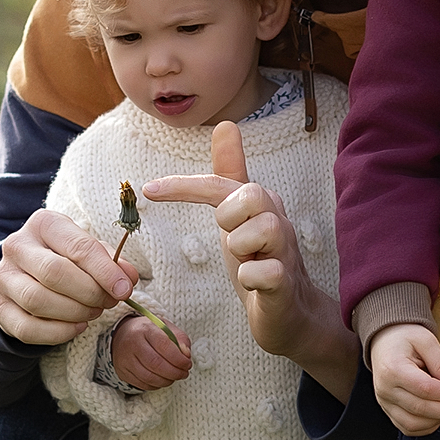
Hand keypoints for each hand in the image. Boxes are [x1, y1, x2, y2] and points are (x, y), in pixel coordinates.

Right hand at [0, 206, 136, 346]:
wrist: (26, 273)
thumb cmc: (64, 257)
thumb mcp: (87, 250)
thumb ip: (110, 262)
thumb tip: (128, 278)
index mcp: (43, 223)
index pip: (77, 246)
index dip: (104, 271)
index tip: (124, 289)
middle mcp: (17, 246)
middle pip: (54, 273)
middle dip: (89, 292)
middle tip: (108, 302)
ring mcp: (3, 277)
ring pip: (38, 301)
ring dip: (75, 312)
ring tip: (93, 312)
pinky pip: (28, 328)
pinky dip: (58, 332)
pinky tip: (77, 326)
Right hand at [110, 311, 190, 389]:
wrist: (123, 335)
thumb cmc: (149, 332)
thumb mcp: (166, 327)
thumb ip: (180, 339)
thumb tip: (186, 355)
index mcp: (145, 328)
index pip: (164, 345)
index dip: (179, 358)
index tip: (188, 364)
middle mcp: (132, 343)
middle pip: (156, 364)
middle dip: (175, 372)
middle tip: (184, 373)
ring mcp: (125, 359)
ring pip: (149, 377)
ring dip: (167, 380)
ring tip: (175, 377)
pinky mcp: (122, 371)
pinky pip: (142, 384)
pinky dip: (156, 385)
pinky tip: (162, 379)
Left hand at [144, 122, 361, 400]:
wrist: (290, 314)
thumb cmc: (260, 260)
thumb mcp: (236, 217)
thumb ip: (230, 174)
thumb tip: (227, 125)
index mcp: (263, 203)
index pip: (222, 181)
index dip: (185, 185)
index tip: (149, 190)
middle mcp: (280, 220)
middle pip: (252, 193)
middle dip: (229, 216)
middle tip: (230, 238)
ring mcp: (286, 252)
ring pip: (264, 229)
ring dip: (241, 248)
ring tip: (245, 262)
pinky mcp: (286, 284)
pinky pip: (266, 272)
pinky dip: (251, 278)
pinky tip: (253, 284)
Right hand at [370, 322, 439, 437]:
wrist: (384, 341)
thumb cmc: (406, 337)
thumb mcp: (426, 340)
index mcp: (393, 368)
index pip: (424, 389)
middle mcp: (385, 389)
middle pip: (420, 409)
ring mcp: (384, 401)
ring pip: (412, 424)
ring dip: (437, 421)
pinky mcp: (387, 409)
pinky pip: (407, 427)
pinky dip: (426, 427)